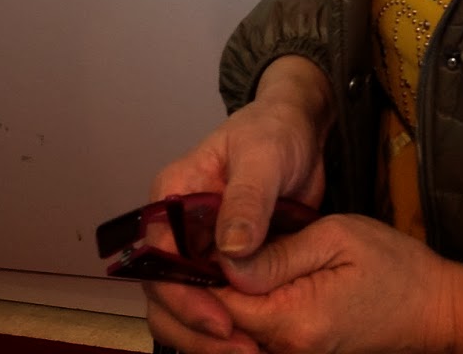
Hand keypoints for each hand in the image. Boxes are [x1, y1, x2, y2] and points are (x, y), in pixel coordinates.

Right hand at [144, 57, 334, 353]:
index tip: (220, 321)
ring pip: (183, 307)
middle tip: (239, 350)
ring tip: (249, 353)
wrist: (301, 131)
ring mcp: (198, 249)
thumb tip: (230, 250)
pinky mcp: (222, 265)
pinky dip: (226, 329)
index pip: (160, 257)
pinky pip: (212, 305)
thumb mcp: (264, 155)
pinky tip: (253, 343)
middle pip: (165, 292)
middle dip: (195, 328)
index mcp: (173, 195)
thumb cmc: (276, 130)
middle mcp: (176, 227)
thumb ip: (247, 198)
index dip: (183, 296)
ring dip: (208, 338)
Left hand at [218, 213, 462, 353]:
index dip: (200, 269)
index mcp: (295, 319)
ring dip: (220, 300)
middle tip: (198, 244)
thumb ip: (279, 252)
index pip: (221, 302)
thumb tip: (227, 259)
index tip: (193, 233)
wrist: (431, 308)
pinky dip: (241, 312)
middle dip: (204, 288)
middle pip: (221, 325)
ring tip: (220, 257)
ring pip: (233, 333)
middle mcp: (287, 350)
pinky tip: (243, 282)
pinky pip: (254, 337)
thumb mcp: (337, 236)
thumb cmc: (392, 264)